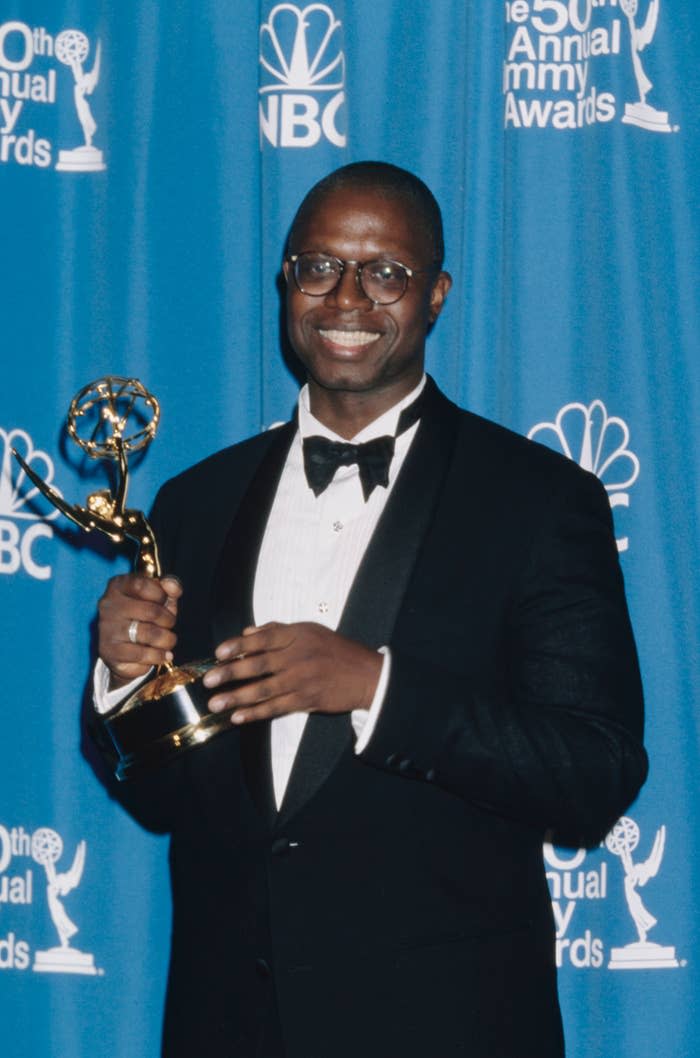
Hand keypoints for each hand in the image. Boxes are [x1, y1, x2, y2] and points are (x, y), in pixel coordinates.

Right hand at [97, 573, 181, 687]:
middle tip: (169, 625)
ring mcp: (106, 629)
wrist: (124, 650)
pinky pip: (142, 655)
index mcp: (118, 586)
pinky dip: (158, 656)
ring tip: (167, 641)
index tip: (165, 602)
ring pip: (150, 634)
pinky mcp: (108, 652)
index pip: (142, 585)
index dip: (161, 594)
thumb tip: (174, 587)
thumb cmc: (144, 617)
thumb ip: (169, 587)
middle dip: (168, 620)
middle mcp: (108, 606)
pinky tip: (161, 655)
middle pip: (151, 611)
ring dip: (167, 640)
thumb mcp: (159, 598)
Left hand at [203, 622, 382, 723]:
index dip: (239, 645)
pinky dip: (256, 713)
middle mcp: (298, 656)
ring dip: (237, 697)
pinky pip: (276, 708)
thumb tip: (247, 633)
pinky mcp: (307, 700)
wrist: (366, 675)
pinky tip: (238, 717)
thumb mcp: (310, 631)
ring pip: (264, 690)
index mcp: (298, 635)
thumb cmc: (335, 650)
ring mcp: (302, 680)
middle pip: (259, 665)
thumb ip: (277, 630)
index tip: (219, 652)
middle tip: (208, 680)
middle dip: (230, 673)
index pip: (264, 638)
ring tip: (215, 703)